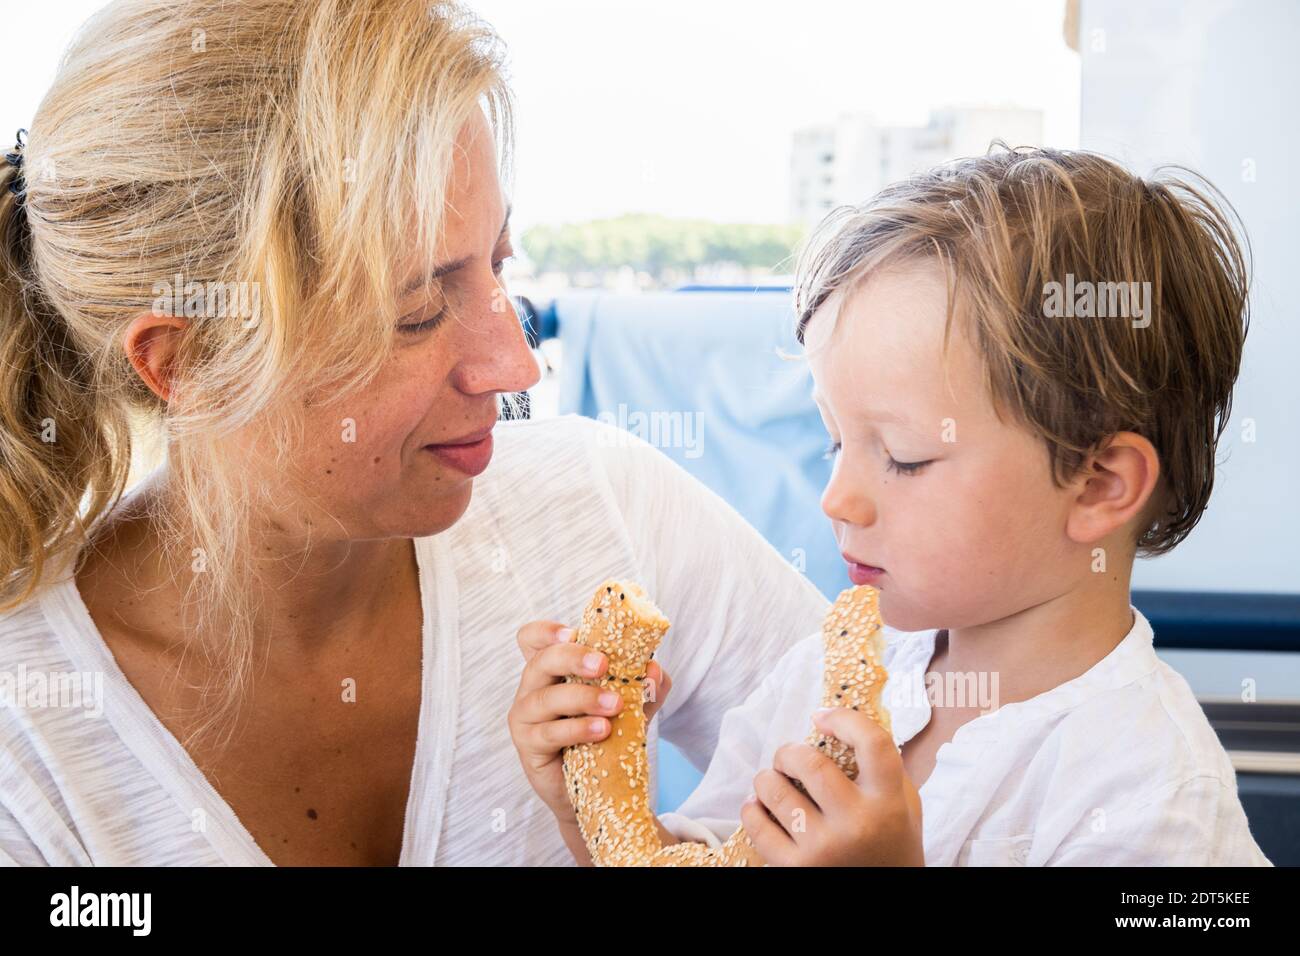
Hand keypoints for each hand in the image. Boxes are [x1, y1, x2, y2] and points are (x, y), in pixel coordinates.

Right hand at [507, 619, 672, 824]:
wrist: (595, 789)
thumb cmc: (605, 735)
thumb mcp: (630, 706)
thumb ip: (644, 686)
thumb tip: (654, 669)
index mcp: (552, 670)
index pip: (532, 639)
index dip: (547, 631)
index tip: (574, 633)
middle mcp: (533, 687)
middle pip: (541, 660)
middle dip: (573, 657)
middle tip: (603, 665)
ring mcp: (526, 716)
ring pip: (546, 697)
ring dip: (583, 697)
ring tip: (615, 705)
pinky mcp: (528, 745)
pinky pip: (549, 732)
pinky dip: (577, 729)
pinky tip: (601, 730)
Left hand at [739, 707, 922, 865]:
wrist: (887, 901)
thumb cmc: (892, 845)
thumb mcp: (905, 806)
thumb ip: (884, 769)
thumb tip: (846, 723)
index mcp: (889, 802)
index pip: (872, 742)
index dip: (844, 718)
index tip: (821, 717)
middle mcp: (857, 823)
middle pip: (809, 762)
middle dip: (789, 752)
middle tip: (788, 757)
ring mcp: (824, 848)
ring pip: (776, 791)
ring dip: (767, 779)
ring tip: (771, 780)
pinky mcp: (796, 869)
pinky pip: (758, 827)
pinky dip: (752, 810)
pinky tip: (757, 806)